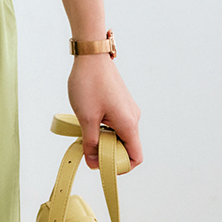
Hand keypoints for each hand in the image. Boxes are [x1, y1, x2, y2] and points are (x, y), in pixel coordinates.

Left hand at [67, 54, 142, 170]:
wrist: (91, 55)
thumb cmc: (89, 83)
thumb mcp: (86, 118)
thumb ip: (91, 143)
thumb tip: (93, 163)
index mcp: (129, 123)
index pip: (135, 157)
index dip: (120, 166)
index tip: (102, 163)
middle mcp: (133, 117)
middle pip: (127, 147)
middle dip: (109, 152)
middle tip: (89, 147)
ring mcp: (128, 108)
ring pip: (120, 134)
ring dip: (105, 138)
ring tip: (86, 130)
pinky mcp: (121, 102)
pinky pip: (117, 122)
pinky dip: (105, 127)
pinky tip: (89, 119)